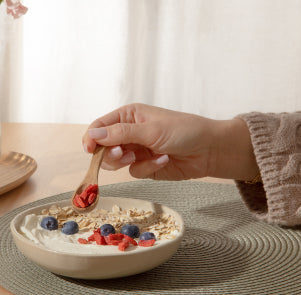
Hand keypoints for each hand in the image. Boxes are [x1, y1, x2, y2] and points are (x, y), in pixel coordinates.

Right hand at [82, 103, 258, 180]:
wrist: (210, 150)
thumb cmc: (185, 130)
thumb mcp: (150, 129)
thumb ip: (120, 134)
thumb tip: (92, 136)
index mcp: (128, 116)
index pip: (99, 127)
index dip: (91, 139)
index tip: (90, 150)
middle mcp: (129, 132)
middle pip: (103, 147)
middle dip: (111, 153)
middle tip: (125, 154)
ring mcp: (136, 150)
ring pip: (115, 162)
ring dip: (128, 161)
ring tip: (143, 157)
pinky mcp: (145, 166)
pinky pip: (134, 172)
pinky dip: (147, 168)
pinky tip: (163, 159)